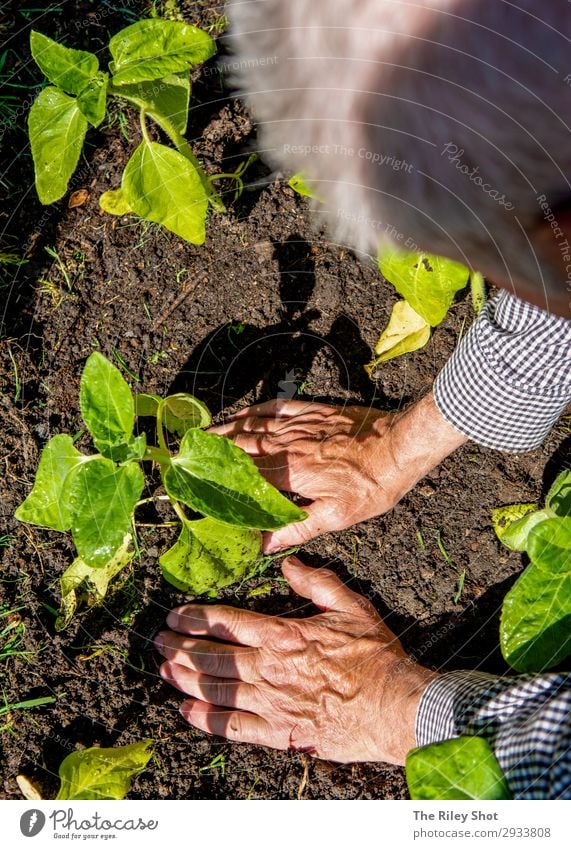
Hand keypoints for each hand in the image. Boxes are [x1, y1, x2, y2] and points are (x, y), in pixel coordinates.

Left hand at [155, 557, 436, 763]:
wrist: (394, 706)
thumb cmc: (375, 657)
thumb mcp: (351, 606)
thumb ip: (317, 582)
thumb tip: (289, 563)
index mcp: (283, 635)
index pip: (227, 623)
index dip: (197, 618)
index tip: (175, 615)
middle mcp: (268, 668)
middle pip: (212, 656)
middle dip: (180, 648)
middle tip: (157, 642)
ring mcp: (270, 703)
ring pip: (216, 689)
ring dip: (185, 679)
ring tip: (163, 670)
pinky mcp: (279, 732)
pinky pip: (234, 728)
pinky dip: (207, 720)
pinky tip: (188, 712)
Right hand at [209, 392, 467, 550]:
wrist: (401, 444)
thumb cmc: (373, 484)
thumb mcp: (338, 516)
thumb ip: (296, 528)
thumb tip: (263, 545)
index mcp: (291, 472)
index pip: (244, 476)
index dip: (217, 479)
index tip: (194, 482)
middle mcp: (288, 444)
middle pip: (240, 445)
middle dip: (211, 450)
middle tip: (187, 455)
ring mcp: (299, 424)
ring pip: (253, 425)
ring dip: (225, 429)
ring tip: (201, 435)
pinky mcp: (313, 410)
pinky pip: (275, 407)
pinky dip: (254, 411)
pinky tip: (243, 414)